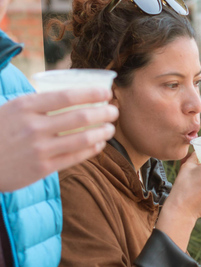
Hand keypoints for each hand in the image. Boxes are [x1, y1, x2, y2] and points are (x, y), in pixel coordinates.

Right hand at [0, 88, 117, 191]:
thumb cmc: (0, 131)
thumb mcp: (12, 109)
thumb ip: (37, 104)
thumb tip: (71, 95)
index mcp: (24, 106)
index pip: (66, 96)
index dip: (91, 93)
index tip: (107, 92)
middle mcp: (33, 127)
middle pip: (80, 117)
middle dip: (103, 112)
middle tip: (115, 111)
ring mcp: (39, 149)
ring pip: (82, 139)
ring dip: (102, 132)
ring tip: (110, 128)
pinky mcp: (43, 168)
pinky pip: (76, 157)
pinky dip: (91, 149)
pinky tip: (99, 144)